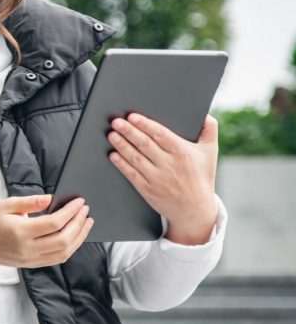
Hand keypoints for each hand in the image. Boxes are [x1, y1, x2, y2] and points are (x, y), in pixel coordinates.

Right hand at [0, 194, 92, 267]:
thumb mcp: (6, 205)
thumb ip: (30, 202)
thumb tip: (51, 198)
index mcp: (20, 232)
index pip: (54, 223)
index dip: (70, 212)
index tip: (80, 202)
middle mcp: (27, 249)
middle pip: (63, 239)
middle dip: (79, 224)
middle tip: (86, 211)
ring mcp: (30, 259)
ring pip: (64, 253)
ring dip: (79, 238)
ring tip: (86, 223)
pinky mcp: (31, 264)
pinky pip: (56, 259)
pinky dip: (70, 248)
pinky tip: (75, 237)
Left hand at [106, 112, 218, 244]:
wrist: (195, 210)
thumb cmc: (201, 177)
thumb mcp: (210, 152)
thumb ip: (210, 130)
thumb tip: (205, 114)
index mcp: (182, 153)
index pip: (160, 134)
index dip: (144, 124)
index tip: (132, 116)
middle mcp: (169, 165)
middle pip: (144, 144)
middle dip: (128, 131)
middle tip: (116, 122)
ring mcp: (157, 179)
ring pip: (136, 158)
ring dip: (122, 145)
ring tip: (112, 135)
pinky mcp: (148, 190)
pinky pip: (132, 174)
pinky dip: (121, 164)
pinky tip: (113, 155)